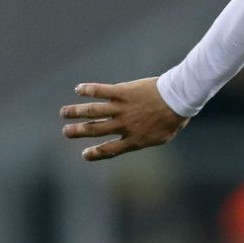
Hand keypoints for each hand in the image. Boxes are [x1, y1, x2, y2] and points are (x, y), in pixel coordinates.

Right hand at [59, 77, 188, 160]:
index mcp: (134, 139)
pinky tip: (78, 89)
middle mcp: (124, 125)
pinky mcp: (123, 92)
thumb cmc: (174, 118)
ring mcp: (122, 108)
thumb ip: (145, 139)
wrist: (179, 99)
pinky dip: (88, 89)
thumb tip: (135, 140)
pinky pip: (101, 90)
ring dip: (76, 112)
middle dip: (78, 131)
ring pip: (93, 111)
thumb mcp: (161, 136)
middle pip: (95, 130)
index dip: (95, 153)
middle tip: (66, 132)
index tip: (84, 153)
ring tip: (64, 113)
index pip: (109, 150)